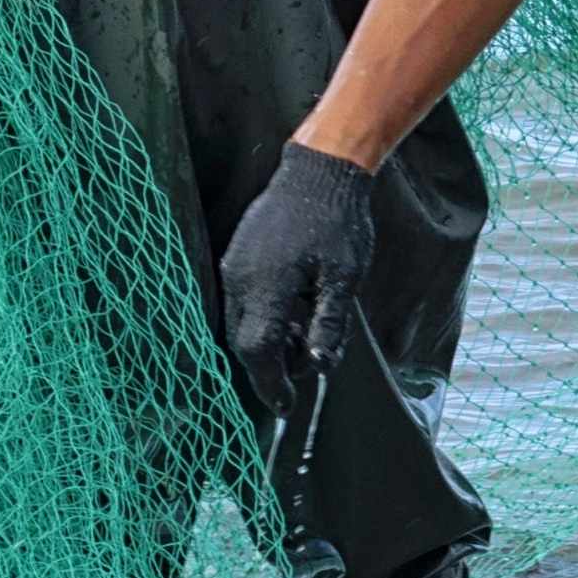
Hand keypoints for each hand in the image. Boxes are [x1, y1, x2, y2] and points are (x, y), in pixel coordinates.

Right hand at [222, 143, 380, 406]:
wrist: (319, 171)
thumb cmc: (337, 223)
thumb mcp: (344, 277)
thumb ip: (329, 323)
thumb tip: (319, 366)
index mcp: (264, 287)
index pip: (257, 350)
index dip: (271, 383)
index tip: (288, 405)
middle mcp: (239, 280)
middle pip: (243, 342)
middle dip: (269, 367)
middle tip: (301, 377)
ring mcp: (233, 267)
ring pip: (239, 324)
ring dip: (267, 343)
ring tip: (303, 340)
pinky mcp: (237, 257)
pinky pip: (241, 303)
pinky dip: (262, 320)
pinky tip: (291, 316)